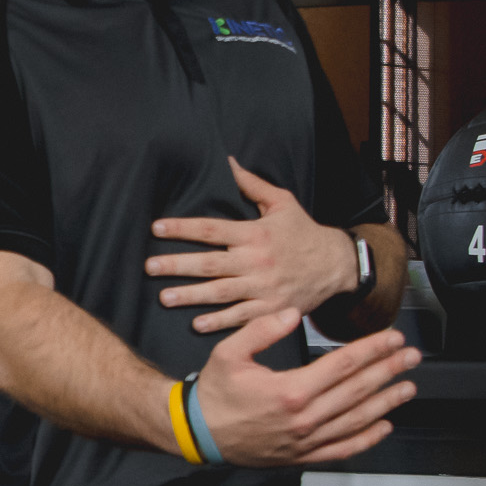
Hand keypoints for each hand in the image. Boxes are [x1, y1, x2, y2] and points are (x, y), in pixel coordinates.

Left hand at [148, 158, 356, 333]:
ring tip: (164, 297)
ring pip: (220, 293)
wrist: (337, 265)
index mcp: (256, 233)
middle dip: (178, 266)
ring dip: (191, 296)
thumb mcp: (283, 203)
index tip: (156, 229)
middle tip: (149, 267)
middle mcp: (257, 261)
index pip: (212, 229)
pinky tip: (196, 324)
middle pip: (210, 263)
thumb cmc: (303, 232)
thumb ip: (253, 185)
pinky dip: (219, 322)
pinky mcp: (271, 309)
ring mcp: (263, 288)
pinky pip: (240, 317)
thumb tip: (228, 162)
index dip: (182, 229)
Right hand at [189, 309, 409, 468]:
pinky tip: (384, 425)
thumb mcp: (229, 352)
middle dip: (388, 371)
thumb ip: (261, 329)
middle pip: (357, 391)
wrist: (198, 432)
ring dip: (386, 402)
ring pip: (356, 420)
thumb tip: (292, 314)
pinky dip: (366, 438)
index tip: (392, 339)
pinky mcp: (302, 456)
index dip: (372, 350)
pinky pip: (342, 449)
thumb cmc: (214, 393)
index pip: (343, 365)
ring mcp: (305, 440)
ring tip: (407, 387)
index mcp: (290, 391)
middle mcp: (304, 418)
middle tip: (411, 357)